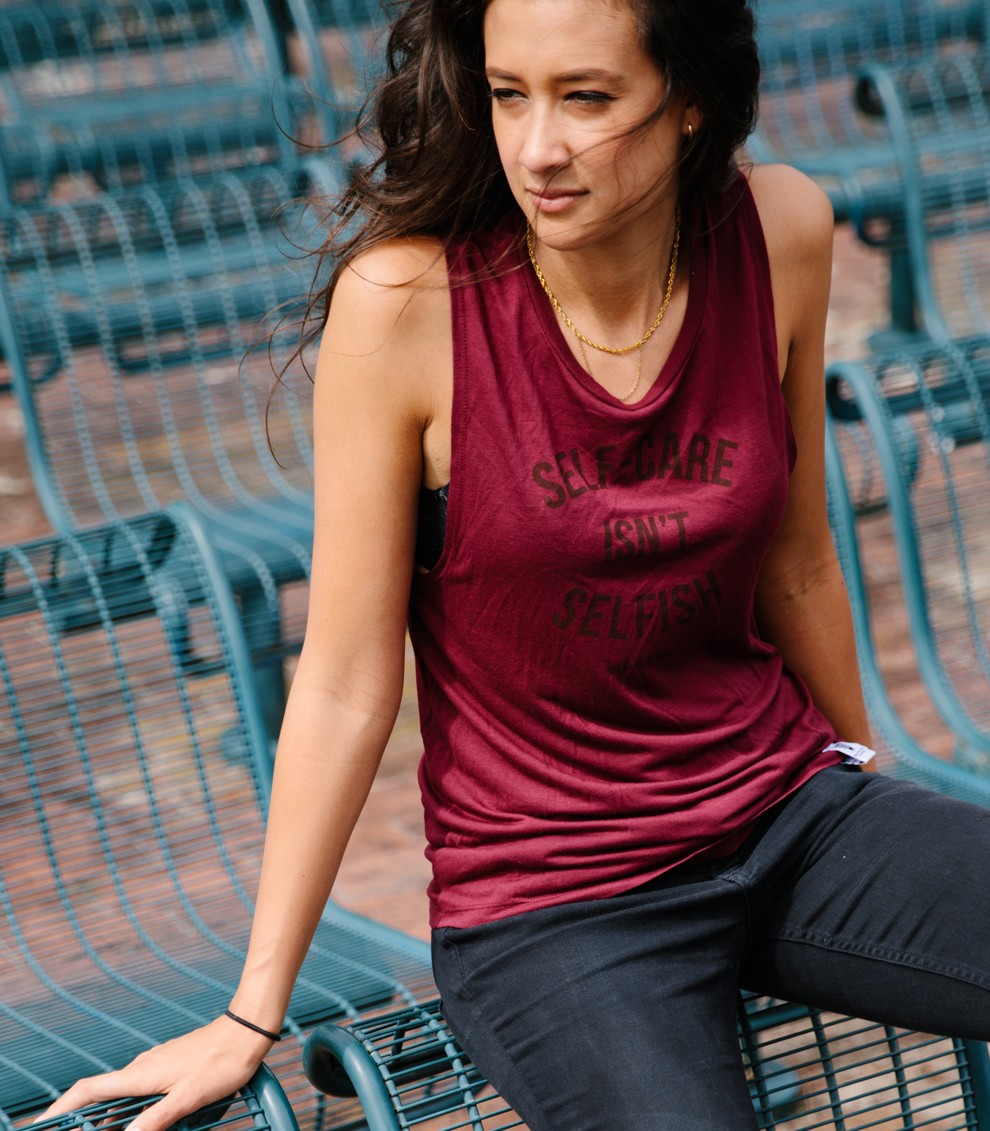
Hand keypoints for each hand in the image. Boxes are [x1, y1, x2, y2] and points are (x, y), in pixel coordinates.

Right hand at [36, 1016, 274, 1130]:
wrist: (246, 1031)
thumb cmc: (222, 1061)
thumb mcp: (190, 1096)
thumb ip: (157, 1119)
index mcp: (140, 1075)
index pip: (88, 1090)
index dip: (62, 1108)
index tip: (45, 1125)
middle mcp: (142, 1068)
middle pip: (102, 1097)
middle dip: (87, 1121)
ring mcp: (156, 1066)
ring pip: (124, 1095)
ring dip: (114, 1117)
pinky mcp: (170, 1067)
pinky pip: (143, 1090)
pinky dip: (134, 1108)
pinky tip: (148, 1121)